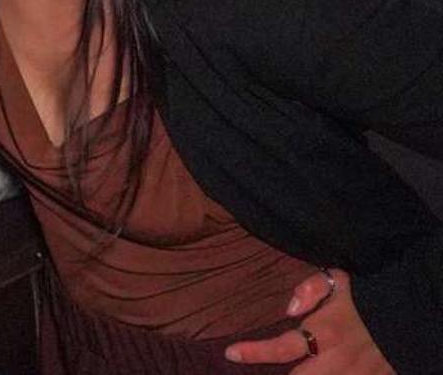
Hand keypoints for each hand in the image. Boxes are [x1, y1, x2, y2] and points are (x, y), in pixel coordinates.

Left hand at [225, 268, 390, 373]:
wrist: (415, 311)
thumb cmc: (371, 294)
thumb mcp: (339, 280)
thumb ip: (310, 290)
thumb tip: (288, 310)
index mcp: (325, 332)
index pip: (282, 348)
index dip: (253, 353)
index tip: (231, 353)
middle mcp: (337, 359)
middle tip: (260, 371)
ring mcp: (356, 374)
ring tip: (286, 372)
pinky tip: (323, 372)